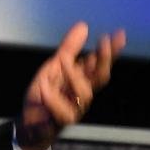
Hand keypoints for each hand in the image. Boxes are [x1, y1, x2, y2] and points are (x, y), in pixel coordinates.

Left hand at [15, 21, 125, 149]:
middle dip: (104, 60)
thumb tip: (83, 25)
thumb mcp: (54, 67)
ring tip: (61, 60)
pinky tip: (44, 87)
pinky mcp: (59, 122)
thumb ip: (69, 48)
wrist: (30, 124)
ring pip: (84, 94)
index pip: (101, 64)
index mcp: (82, 79)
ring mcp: (73, 108)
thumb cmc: (46, 95)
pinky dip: (53, 99)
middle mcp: (81, 94)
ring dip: (74, 74)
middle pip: (101, 78)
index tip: (120, 34)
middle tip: (103, 43)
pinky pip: (62, 113)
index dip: (111, 51)